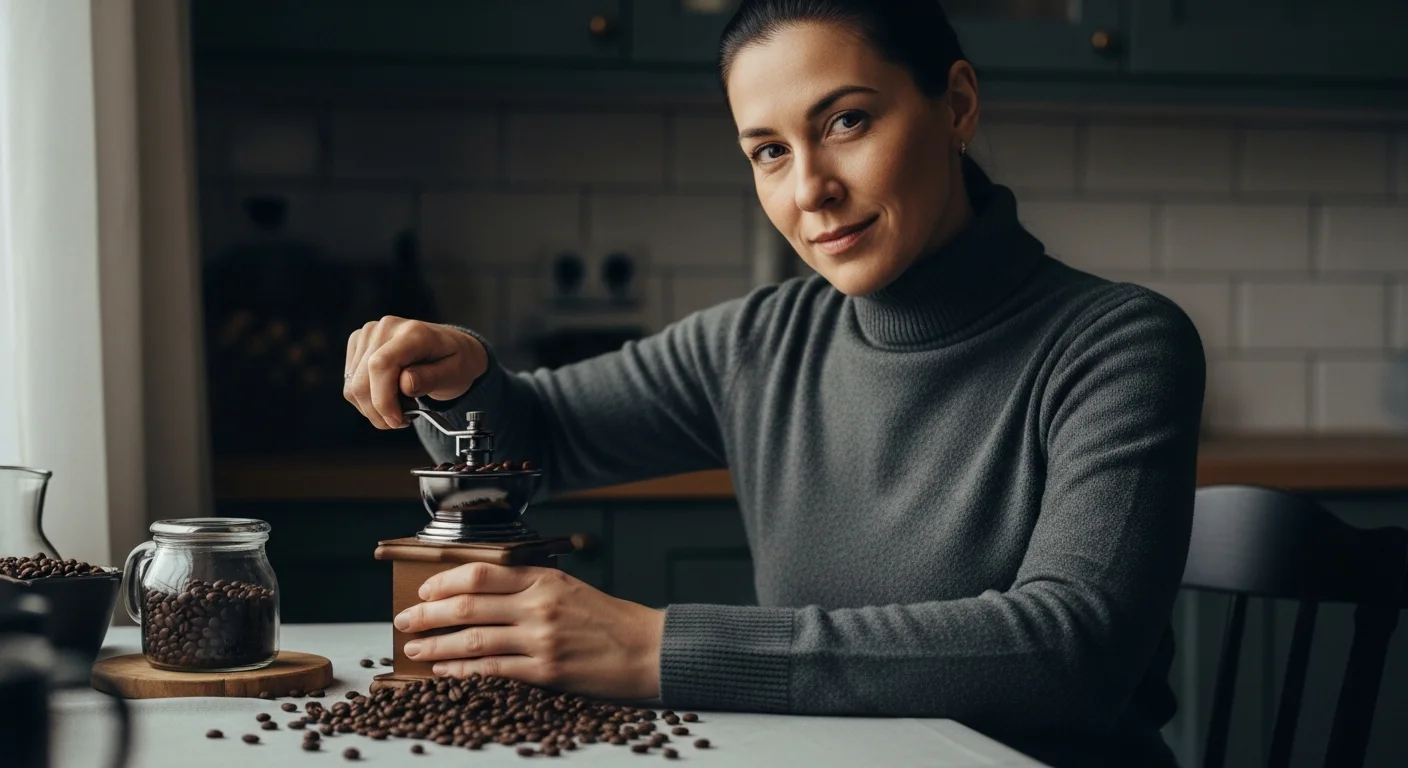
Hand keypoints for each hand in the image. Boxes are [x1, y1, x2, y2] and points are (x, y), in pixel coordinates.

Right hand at [343, 316, 488, 428]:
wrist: (449, 347)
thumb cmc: (455, 360)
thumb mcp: (455, 373)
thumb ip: (431, 378)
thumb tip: (405, 383)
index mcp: (413, 332)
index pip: (381, 365)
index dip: (383, 399)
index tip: (396, 420)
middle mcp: (386, 328)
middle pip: (362, 380)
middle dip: (379, 410)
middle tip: (402, 420)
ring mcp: (369, 333)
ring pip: (353, 385)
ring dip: (373, 407)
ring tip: (400, 405)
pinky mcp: (358, 342)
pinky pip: (351, 381)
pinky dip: (367, 398)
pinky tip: (388, 396)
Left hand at [394, 563, 664, 700]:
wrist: (647, 649)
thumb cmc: (609, 620)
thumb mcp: (570, 589)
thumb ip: (530, 587)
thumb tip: (481, 593)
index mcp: (545, 579)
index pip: (481, 574)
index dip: (445, 581)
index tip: (423, 589)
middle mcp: (539, 605)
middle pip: (468, 606)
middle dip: (428, 614)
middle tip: (405, 619)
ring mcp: (541, 639)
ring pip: (473, 639)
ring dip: (436, 645)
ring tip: (414, 650)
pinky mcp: (545, 670)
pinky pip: (492, 668)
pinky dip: (462, 669)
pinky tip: (445, 670)